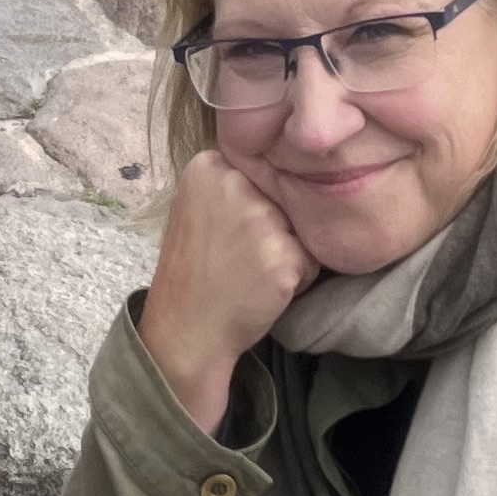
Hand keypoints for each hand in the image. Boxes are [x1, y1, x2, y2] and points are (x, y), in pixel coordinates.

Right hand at [139, 150, 316, 434]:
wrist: (185, 330)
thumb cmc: (194, 271)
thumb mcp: (196, 209)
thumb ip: (231, 185)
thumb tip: (281, 172)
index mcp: (209, 165)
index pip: (261, 173)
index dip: (253, 205)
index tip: (228, 231)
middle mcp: (235, 183)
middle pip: (283, 197)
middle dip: (274, 226)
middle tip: (240, 255)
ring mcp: (261, 218)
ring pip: (299, 227)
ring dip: (287, 252)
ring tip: (252, 273)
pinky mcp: (283, 253)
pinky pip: (311, 260)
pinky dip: (295, 279)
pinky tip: (264, 289)